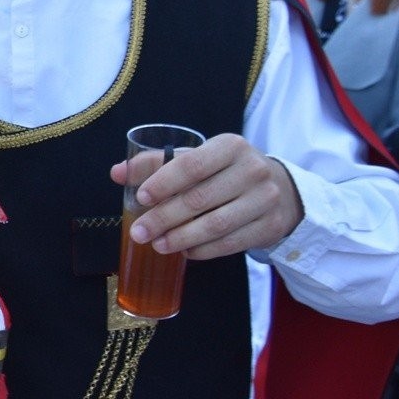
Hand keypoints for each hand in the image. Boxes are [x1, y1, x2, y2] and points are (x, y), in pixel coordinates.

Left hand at [110, 133, 302, 260]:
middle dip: (164, 217)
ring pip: (216, 224)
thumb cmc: (227, 172)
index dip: (164, 182)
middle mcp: (251, 170)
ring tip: (157, 244)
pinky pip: (231, 243)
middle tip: (139, 232)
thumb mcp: (199, 159)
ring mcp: (265, 199)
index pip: (192, 165)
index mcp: (230, 146)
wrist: (281, 190)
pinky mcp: (270, 226)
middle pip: (200, 198)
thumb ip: (158, 163)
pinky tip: (184, 251)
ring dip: (181, 237)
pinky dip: (203, 250)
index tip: (141, 197)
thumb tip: (117, 173)